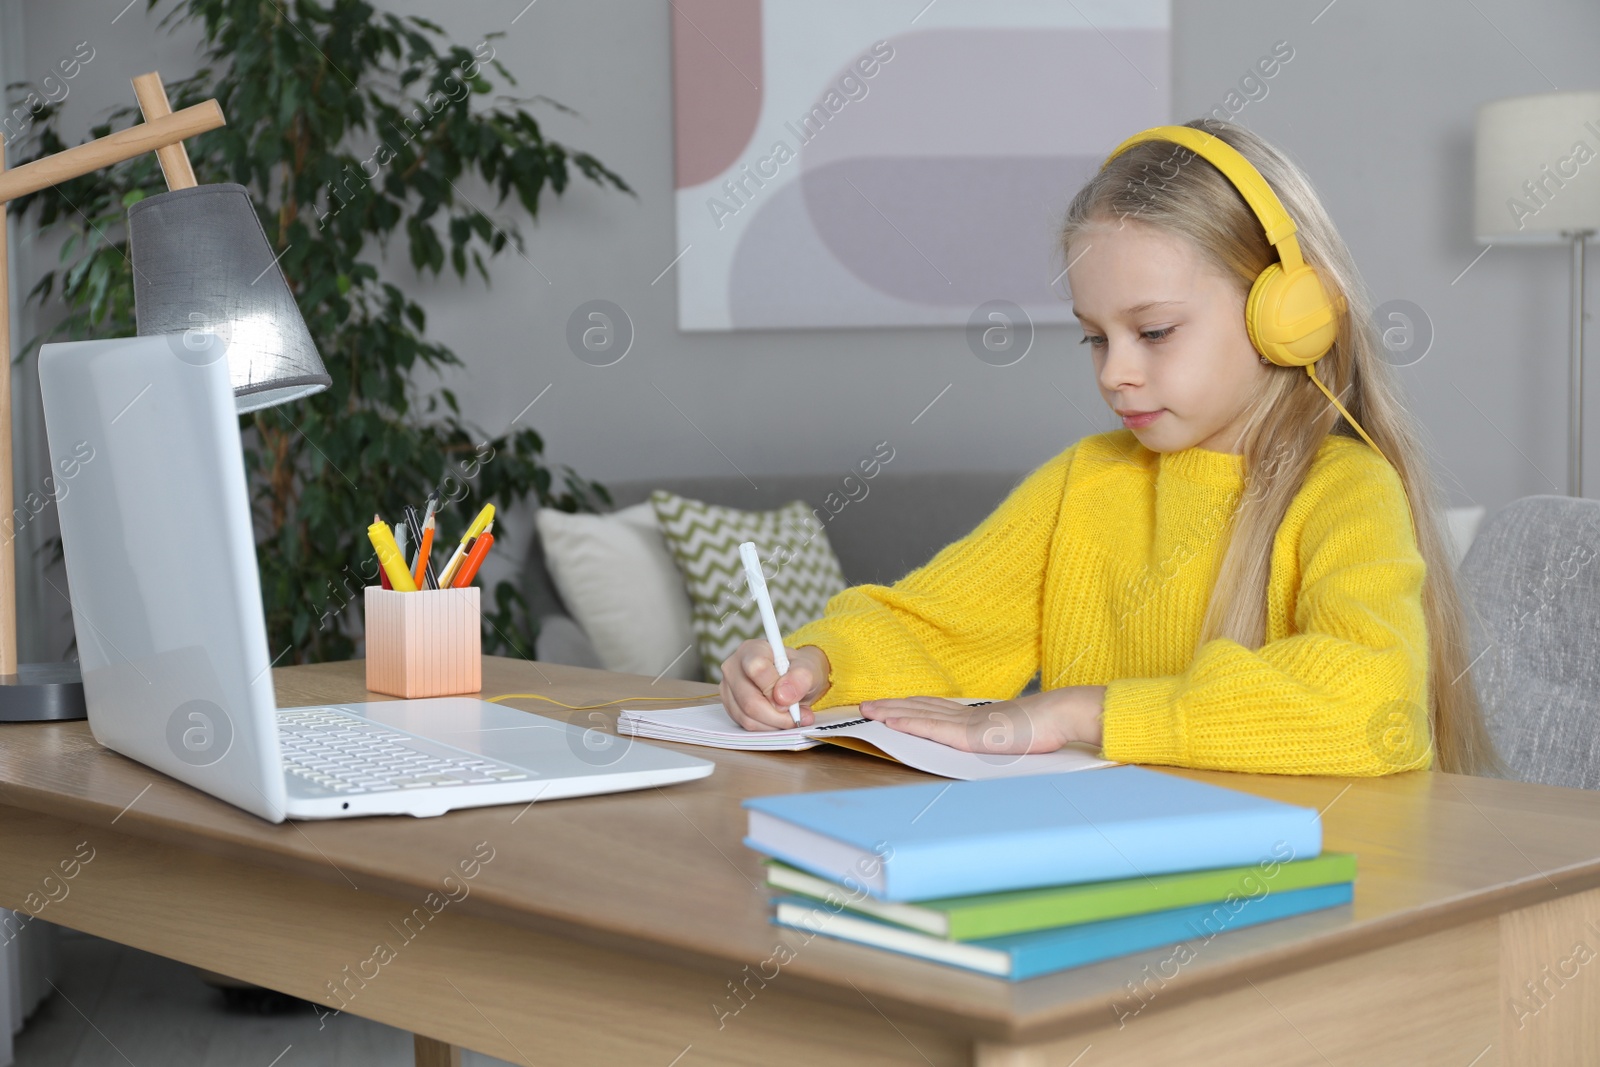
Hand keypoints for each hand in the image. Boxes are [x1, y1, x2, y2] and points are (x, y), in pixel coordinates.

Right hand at [720, 641, 831, 730]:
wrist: (795, 680)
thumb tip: (783, 697)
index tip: (791, 699)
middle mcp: (733, 667)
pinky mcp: (730, 707)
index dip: (774, 689)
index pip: (756, 669)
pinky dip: (767, 727)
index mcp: (751, 650)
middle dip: (778, 715)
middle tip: (798, 716)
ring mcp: (728, 689)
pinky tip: (779, 720)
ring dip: (774, 724)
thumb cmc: (799, 671)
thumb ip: (800, 678)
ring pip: (747, 717)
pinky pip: (746, 725)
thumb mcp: (809, 669)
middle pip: (749, 700)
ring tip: (793, 717)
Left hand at [859, 686, 1106, 753]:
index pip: (935, 709)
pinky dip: (907, 722)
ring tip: (867, 710)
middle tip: (866, 705)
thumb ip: (999, 738)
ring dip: (890, 712)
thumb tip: (997, 744)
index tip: (890, 704)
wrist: (1062, 716)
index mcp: (977, 717)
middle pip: (920, 707)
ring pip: (918, 714)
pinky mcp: (967, 735)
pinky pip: (930, 727)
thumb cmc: (1047, 730)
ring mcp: (965, 724)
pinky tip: (889, 721)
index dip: (910, 706)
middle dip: (891, 705)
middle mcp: (967, 716)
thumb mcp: (1016, 737)